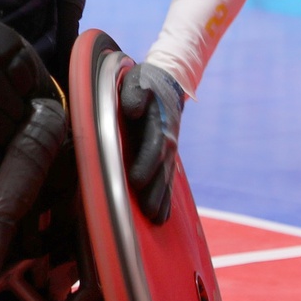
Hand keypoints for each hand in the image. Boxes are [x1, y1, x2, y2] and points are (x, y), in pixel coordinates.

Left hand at [119, 63, 184, 224]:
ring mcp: (169, 150)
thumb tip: (132, 111)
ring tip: (156, 219)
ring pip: (166, 178)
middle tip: (148, 212)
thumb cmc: (145, 82)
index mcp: (159, 123)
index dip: (146, 163)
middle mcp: (167, 140)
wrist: (168, 81)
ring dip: (162, 199)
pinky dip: (166, 198)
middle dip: (156, 191)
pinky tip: (162, 216)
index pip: (154, 146)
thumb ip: (134, 94)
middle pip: (162, 169)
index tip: (138, 181)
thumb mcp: (137, 80)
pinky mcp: (166, 156)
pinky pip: (168, 179)